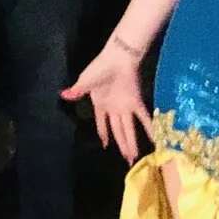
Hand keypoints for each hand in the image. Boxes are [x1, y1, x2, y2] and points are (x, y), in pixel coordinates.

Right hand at [61, 41, 152, 163]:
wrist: (117, 58)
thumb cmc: (100, 68)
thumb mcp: (85, 81)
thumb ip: (77, 91)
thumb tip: (63, 95)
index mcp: (100, 104)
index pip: (101, 124)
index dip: (103, 134)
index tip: (105, 146)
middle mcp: (113, 108)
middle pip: (118, 131)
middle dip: (122, 145)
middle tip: (127, 160)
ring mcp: (125, 106)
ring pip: (128, 129)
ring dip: (131, 142)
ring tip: (135, 156)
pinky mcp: (136, 102)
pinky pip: (143, 118)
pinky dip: (149, 128)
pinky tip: (155, 139)